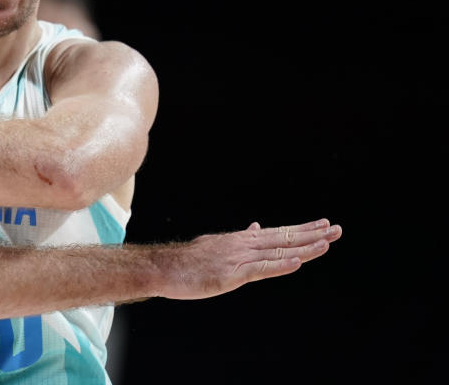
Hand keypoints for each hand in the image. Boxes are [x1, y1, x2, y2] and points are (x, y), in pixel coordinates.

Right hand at [153, 219, 341, 299]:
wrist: (164, 268)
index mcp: (241, 241)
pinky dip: (280, 265)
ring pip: (277, 251)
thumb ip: (239, 238)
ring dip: (304, 247)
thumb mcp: (217, 245)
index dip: (302, 231)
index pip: (278, 233)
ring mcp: (238, 259)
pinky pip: (261, 269)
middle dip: (312, 234)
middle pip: (283, 238)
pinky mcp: (231, 274)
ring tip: (326, 242)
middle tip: (336, 229)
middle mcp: (244, 245)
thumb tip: (256, 227)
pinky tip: (297, 262)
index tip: (323, 226)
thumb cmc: (188, 261)